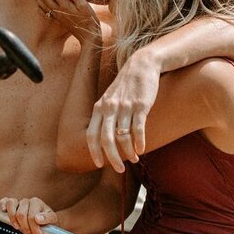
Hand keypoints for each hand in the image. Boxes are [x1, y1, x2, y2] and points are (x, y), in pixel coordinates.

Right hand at [0, 195, 56, 233]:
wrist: (43, 220)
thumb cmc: (46, 220)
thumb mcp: (52, 219)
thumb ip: (47, 218)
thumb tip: (37, 218)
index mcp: (36, 202)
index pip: (32, 216)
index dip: (34, 229)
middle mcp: (27, 201)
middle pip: (21, 214)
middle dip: (25, 228)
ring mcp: (18, 202)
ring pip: (11, 205)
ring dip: (13, 219)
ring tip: (18, 228)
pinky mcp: (11, 204)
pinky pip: (4, 201)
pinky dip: (2, 204)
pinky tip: (3, 211)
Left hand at [31, 0, 101, 42]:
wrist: (88, 36)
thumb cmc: (88, 18)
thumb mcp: (84, 4)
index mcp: (64, 4)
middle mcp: (58, 10)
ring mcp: (57, 16)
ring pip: (43, 5)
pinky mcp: (59, 20)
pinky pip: (46, 14)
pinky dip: (40, 9)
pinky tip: (37, 6)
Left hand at [86, 51, 159, 171]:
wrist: (142, 65)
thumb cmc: (126, 85)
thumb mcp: (110, 98)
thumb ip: (104, 115)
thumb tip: (104, 138)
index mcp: (100, 107)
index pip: (91, 134)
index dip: (94, 151)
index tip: (99, 164)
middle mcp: (110, 108)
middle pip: (106, 139)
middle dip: (112, 158)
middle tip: (119, 169)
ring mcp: (125, 106)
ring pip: (123, 136)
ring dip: (128, 152)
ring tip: (134, 159)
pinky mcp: (140, 105)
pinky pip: (138, 128)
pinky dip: (139, 142)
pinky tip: (142, 149)